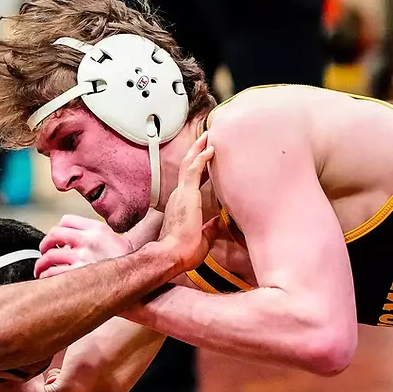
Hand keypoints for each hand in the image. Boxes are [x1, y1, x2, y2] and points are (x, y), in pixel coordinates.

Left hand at [34, 215, 133, 278]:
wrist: (140, 279)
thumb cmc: (126, 262)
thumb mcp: (113, 239)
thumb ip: (93, 235)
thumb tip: (68, 241)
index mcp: (98, 228)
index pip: (66, 220)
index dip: (57, 229)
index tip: (57, 238)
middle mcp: (90, 240)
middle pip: (54, 234)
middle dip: (45, 244)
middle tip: (44, 251)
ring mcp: (84, 258)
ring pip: (49, 256)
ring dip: (41, 263)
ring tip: (41, 268)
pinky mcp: (79, 276)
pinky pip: (52, 273)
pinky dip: (45, 276)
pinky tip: (47, 279)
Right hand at [156, 131, 219, 272]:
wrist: (172, 256)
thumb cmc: (183, 251)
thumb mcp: (203, 238)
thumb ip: (211, 228)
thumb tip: (220, 222)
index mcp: (182, 205)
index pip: (190, 181)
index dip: (198, 167)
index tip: (206, 157)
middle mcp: (179, 196)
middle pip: (187, 167)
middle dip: (196, 151)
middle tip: (206, 138)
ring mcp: (181, 194)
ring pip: (189, 163)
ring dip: (198, 148)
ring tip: (208, 136)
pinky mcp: (186, 194)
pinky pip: (193, 169)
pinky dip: (201, 157)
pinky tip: (210, 148)